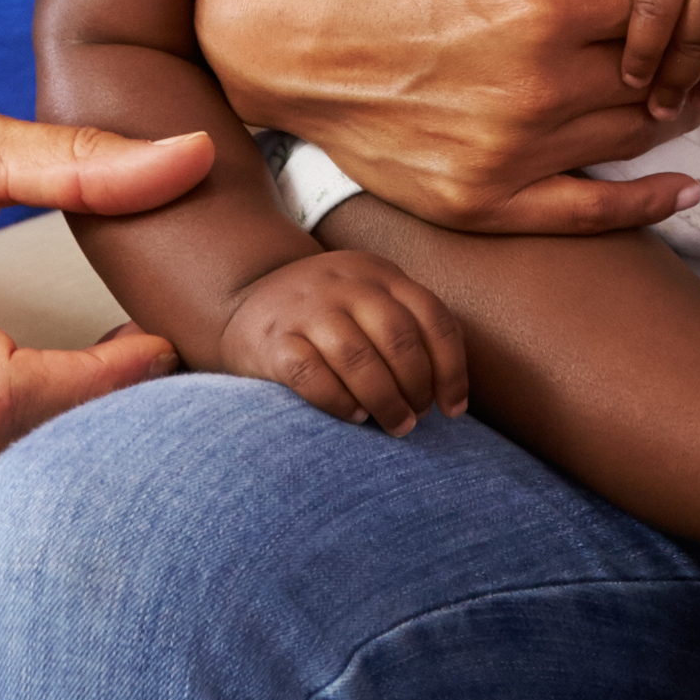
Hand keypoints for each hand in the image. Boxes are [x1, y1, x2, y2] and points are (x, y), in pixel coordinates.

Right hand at [0, 104, 217, 485]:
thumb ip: (74, 160)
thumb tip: (188, 156)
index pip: (3, 391)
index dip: (93, 385)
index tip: (152, 342)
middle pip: (12, 438)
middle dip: (100, 406)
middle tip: (153, 352)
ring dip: (64, 428)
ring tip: (114, 368)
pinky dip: (16, 439)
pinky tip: (49, 393)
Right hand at [191, 0, 699, 233]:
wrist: (292, 36)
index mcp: (542, 8)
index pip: (652, 3)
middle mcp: (535, 86)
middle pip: (652, 74)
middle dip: (691, 56)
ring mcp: (510, 152)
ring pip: (631, 136)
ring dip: (676, 115)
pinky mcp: (482, 202)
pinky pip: (585, 214)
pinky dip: (642, 206)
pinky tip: (681, 190)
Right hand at [221, 247, 472, 433]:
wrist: (245, 301)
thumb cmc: (326, 316)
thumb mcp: (369, 300)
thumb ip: (406, 328)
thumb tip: (449, 393)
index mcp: (379, 273)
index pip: (432, 317)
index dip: (451, 368)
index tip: (454, 408)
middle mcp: (345, 284)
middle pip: (398, 338)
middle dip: (418, 387)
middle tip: (418, 417)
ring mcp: (306, 309)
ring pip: (358, 358)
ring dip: (386, 400)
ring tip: (396, 425)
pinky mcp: (274, 340)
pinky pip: (313, 375)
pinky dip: (340, 402)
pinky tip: (354, 417)